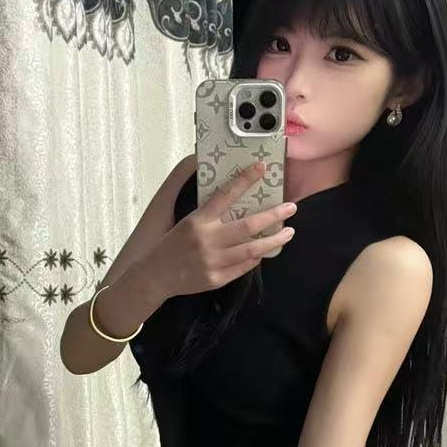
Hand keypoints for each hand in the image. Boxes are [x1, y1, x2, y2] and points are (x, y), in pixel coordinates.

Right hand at [150, 159, 296, 300]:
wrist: (155, 275)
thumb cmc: (172, 245)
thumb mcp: (187, 223)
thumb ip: (210, 214)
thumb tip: (237, 200)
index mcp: (198, 221)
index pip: (225, 195)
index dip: (245, 180)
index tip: (261, 168)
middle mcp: (207, 240)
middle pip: (249, 225)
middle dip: (273, 215)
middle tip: (291, 208)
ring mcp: (213, 261)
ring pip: (252, 249)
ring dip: (274, 240)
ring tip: (288, 233)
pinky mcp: (216, 278)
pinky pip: (244, 267)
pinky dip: (256, 258)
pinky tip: (265, 251)